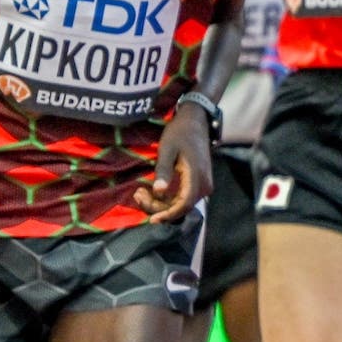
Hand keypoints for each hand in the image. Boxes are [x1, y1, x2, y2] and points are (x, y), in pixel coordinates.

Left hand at [136, 103, 214, 223]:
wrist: (195, 122)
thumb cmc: (180, 133)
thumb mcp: (167, 150)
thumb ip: (164, 171)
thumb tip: (159, 192)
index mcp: (197, 177)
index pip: (183, 205)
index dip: (168, 214)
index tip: (152, 219)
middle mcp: (204, 185)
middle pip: (181, 207)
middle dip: (158, 206)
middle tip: (137, 194)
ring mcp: (203, 185)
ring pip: (181, 203)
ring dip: (160, 202)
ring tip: (140, 191)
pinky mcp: (199, 183)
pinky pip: (183, 197)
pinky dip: (166, 197)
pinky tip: (151, 190)